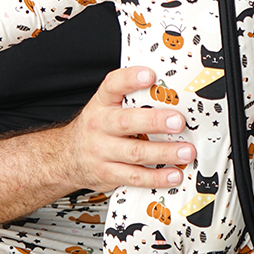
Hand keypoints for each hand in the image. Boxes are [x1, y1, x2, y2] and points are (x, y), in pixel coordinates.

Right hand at [64, 66, 194, 191]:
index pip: (113, 85)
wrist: (68, 156)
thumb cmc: (97, 127)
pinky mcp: (109, 173)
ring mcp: (103, 151)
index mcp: (102, 103)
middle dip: (155, 122)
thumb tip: (168, 90)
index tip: (149, 75)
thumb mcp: (106, 106)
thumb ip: (130, 97)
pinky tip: (174, 174)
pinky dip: (157, 177)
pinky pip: (135, 177)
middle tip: (178, 122)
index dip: (130, 79)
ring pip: (135, 153)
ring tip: (185, 151)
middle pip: (126, 122)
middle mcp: (100, 125)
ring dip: (164, 153)